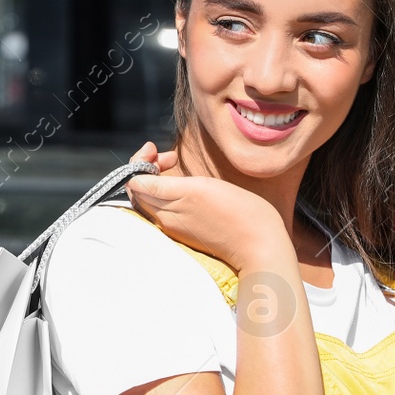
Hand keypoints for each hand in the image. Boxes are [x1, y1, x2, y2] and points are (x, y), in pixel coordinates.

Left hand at [123, 141, 286, 268]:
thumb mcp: (201, 188)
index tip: (155, 148)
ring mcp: (174, 228)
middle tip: (168, 156)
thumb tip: (135, 181)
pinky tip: (182, 186)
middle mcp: (166, 218)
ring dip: (155, 180)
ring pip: (148, 201)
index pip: (133, 182)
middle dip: (146, 167)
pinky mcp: (184, 234)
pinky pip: (160, 211)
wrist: (260, 245)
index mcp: (170, 204)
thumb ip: (164, 185)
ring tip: (174, 166)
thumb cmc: (240, 213)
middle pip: (137, 191)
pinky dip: (163, 195)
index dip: (140, 161)